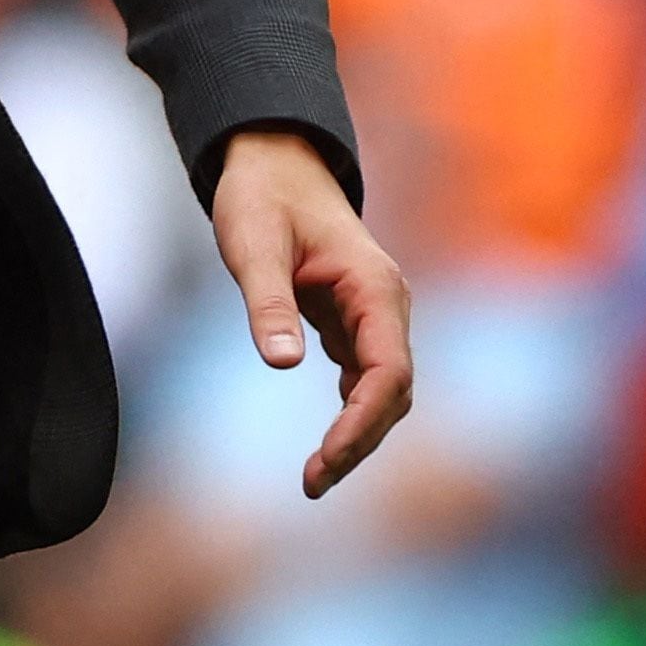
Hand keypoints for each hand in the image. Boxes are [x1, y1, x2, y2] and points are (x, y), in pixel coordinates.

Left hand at [208, 124, 410, 498]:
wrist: (272, 162)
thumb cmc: (260, 197)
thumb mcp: (253, 244)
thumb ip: (268, 302)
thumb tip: (283, 364)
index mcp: (374, 288)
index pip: (388, 373)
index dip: (363, 422)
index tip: (327, 459)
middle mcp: (386, 306)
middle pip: (392, 392)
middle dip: (360, 441)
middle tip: (314, 483)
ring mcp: (373, 315)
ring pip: (381, 390)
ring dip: (357, 433)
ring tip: (315, 477)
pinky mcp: (354, 321)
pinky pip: (364, 378)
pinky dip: (349, 412)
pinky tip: (324, 445)